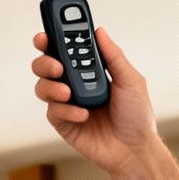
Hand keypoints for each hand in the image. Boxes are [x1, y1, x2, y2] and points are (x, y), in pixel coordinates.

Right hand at [31, 28, 158, 173]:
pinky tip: (83, 114)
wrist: (135, 148)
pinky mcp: (63, 123)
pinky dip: (66, 110)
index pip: (65, 49)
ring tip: (68, 92)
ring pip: (42, 87)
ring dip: (51, 86)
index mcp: (89, 70)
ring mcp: (67, 103)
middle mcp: (74, 84)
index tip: (47, 33)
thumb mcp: (130, 80)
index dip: (52, 39)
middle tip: (57, 66)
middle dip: (45, 61)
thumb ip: (113, 55)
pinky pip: (53, 111)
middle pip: (45, 65)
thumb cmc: (136, 114)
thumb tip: (99, 31)